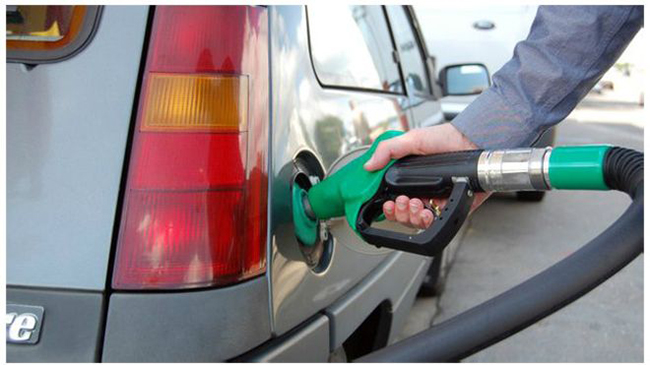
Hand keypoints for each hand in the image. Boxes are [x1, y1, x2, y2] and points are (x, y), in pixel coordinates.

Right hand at [364, 123, 490, 228]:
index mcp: (411, 180)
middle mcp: (423, 192)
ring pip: (418, 222)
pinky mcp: (454, 206)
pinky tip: (428, 211)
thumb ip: (388, 150)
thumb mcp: (412, 139)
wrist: (472, 140)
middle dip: (399, 213)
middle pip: (404, 216)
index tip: (386, 203)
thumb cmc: (446, 138)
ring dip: (412, 217)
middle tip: (402, 201)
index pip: (393, 201)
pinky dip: (429, 221)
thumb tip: (369, 166)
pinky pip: (439, 223)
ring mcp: (438, 201)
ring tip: (416, 204)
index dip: (388, 208)